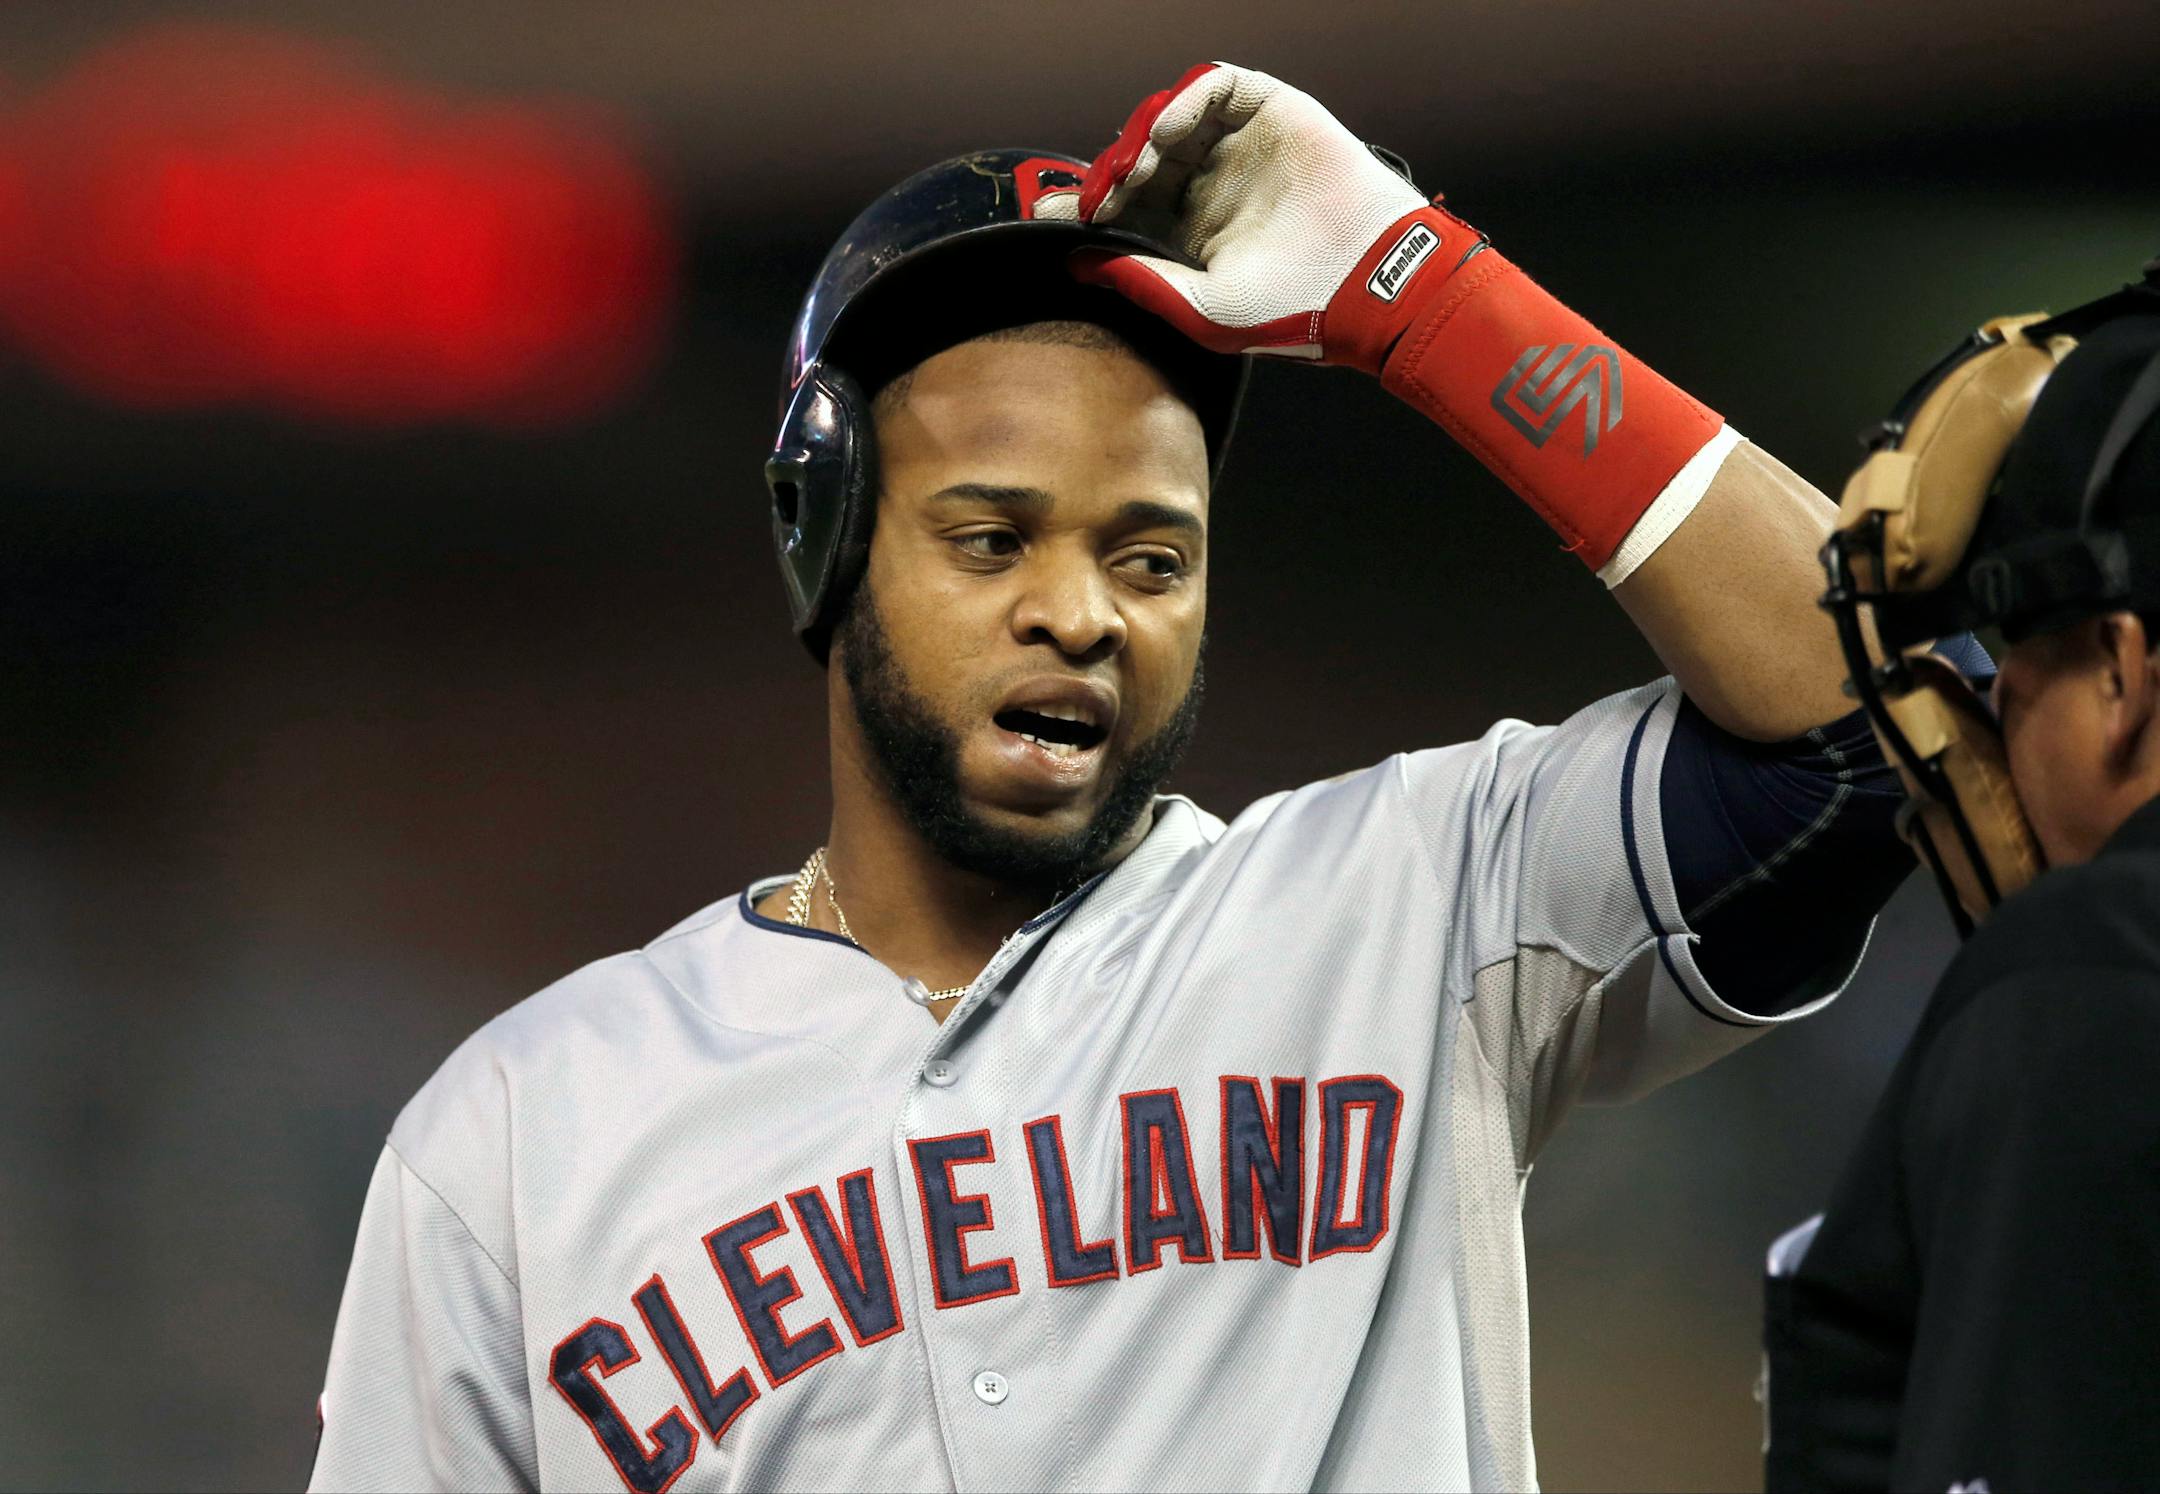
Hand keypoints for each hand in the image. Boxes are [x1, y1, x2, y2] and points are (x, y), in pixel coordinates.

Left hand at [1039, 62, 1478, 373]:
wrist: (1367, 280)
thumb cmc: (1292, 307)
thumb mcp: (1199, 307)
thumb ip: (1138, 281)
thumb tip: (1074, 262)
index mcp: (1190, 234)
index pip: (1124, 209)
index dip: (1086, 207)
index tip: (1049, 218)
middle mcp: (1209, 186)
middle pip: (1138, 159)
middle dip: (1108, 174)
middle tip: (1093, 196)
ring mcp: (1237, 147)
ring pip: (1169, 120)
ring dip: (1140, 137)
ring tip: (1134, 169)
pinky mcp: (1268, 112)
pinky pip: (1213, 86)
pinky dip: (1182, 100)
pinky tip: (1166, 133)